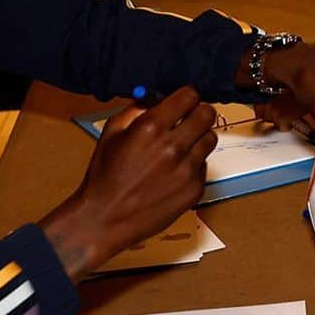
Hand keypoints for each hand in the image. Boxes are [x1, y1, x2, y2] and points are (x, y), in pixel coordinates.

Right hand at [41, 89, 216, 280]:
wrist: (104, 219)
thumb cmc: (104, 176)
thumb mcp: (111, 132)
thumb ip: (136, 109)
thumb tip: (156, 97)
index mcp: (151, 127)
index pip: (189, 96)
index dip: (187, 97)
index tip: (184, 102)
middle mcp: (173, 146)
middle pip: (207, 114)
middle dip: (198, 113)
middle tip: (188, 120)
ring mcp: (187, 169)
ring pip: (210, 138)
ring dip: (198, 138)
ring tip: (181, 148)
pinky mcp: (195, 189)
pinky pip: (204, 166)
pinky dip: (193, 165)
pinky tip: (174, 172)